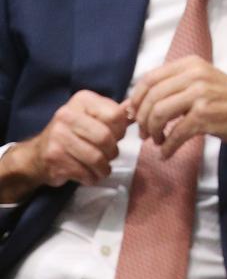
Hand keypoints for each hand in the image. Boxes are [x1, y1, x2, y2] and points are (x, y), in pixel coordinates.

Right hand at [0, 91, 127, 201]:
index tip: (116, 137)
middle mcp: (67, 114)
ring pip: (95, 157)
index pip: (115, 115)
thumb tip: (137, 108)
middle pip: (105, 137)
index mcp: (82, 99)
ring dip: (104, 169)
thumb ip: (115, 114)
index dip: (121, 130)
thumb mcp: (93, 117)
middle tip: (110, 156)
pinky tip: (90, 175)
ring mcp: (58, 135)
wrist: (38, 154)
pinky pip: (83, 172)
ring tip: (103, 169)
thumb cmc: (73, 133)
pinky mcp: (53, 157)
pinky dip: (91, 178)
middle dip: (112, 152)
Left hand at [128, 56, 226, 163]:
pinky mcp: (205, 115)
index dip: (136, 99)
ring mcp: (200, 94)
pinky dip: (167, 147)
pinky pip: (175, 133)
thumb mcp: (201, 82)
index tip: (135, 115)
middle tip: (145, 133)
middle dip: (142, 119)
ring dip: (152, 132)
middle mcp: (194, 75)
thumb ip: (174, 88)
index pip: (149, 78)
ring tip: (157, 141)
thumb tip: (137, 105)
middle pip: (151, 97)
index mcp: (190, 64)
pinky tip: (166, 152)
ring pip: (159, 113)